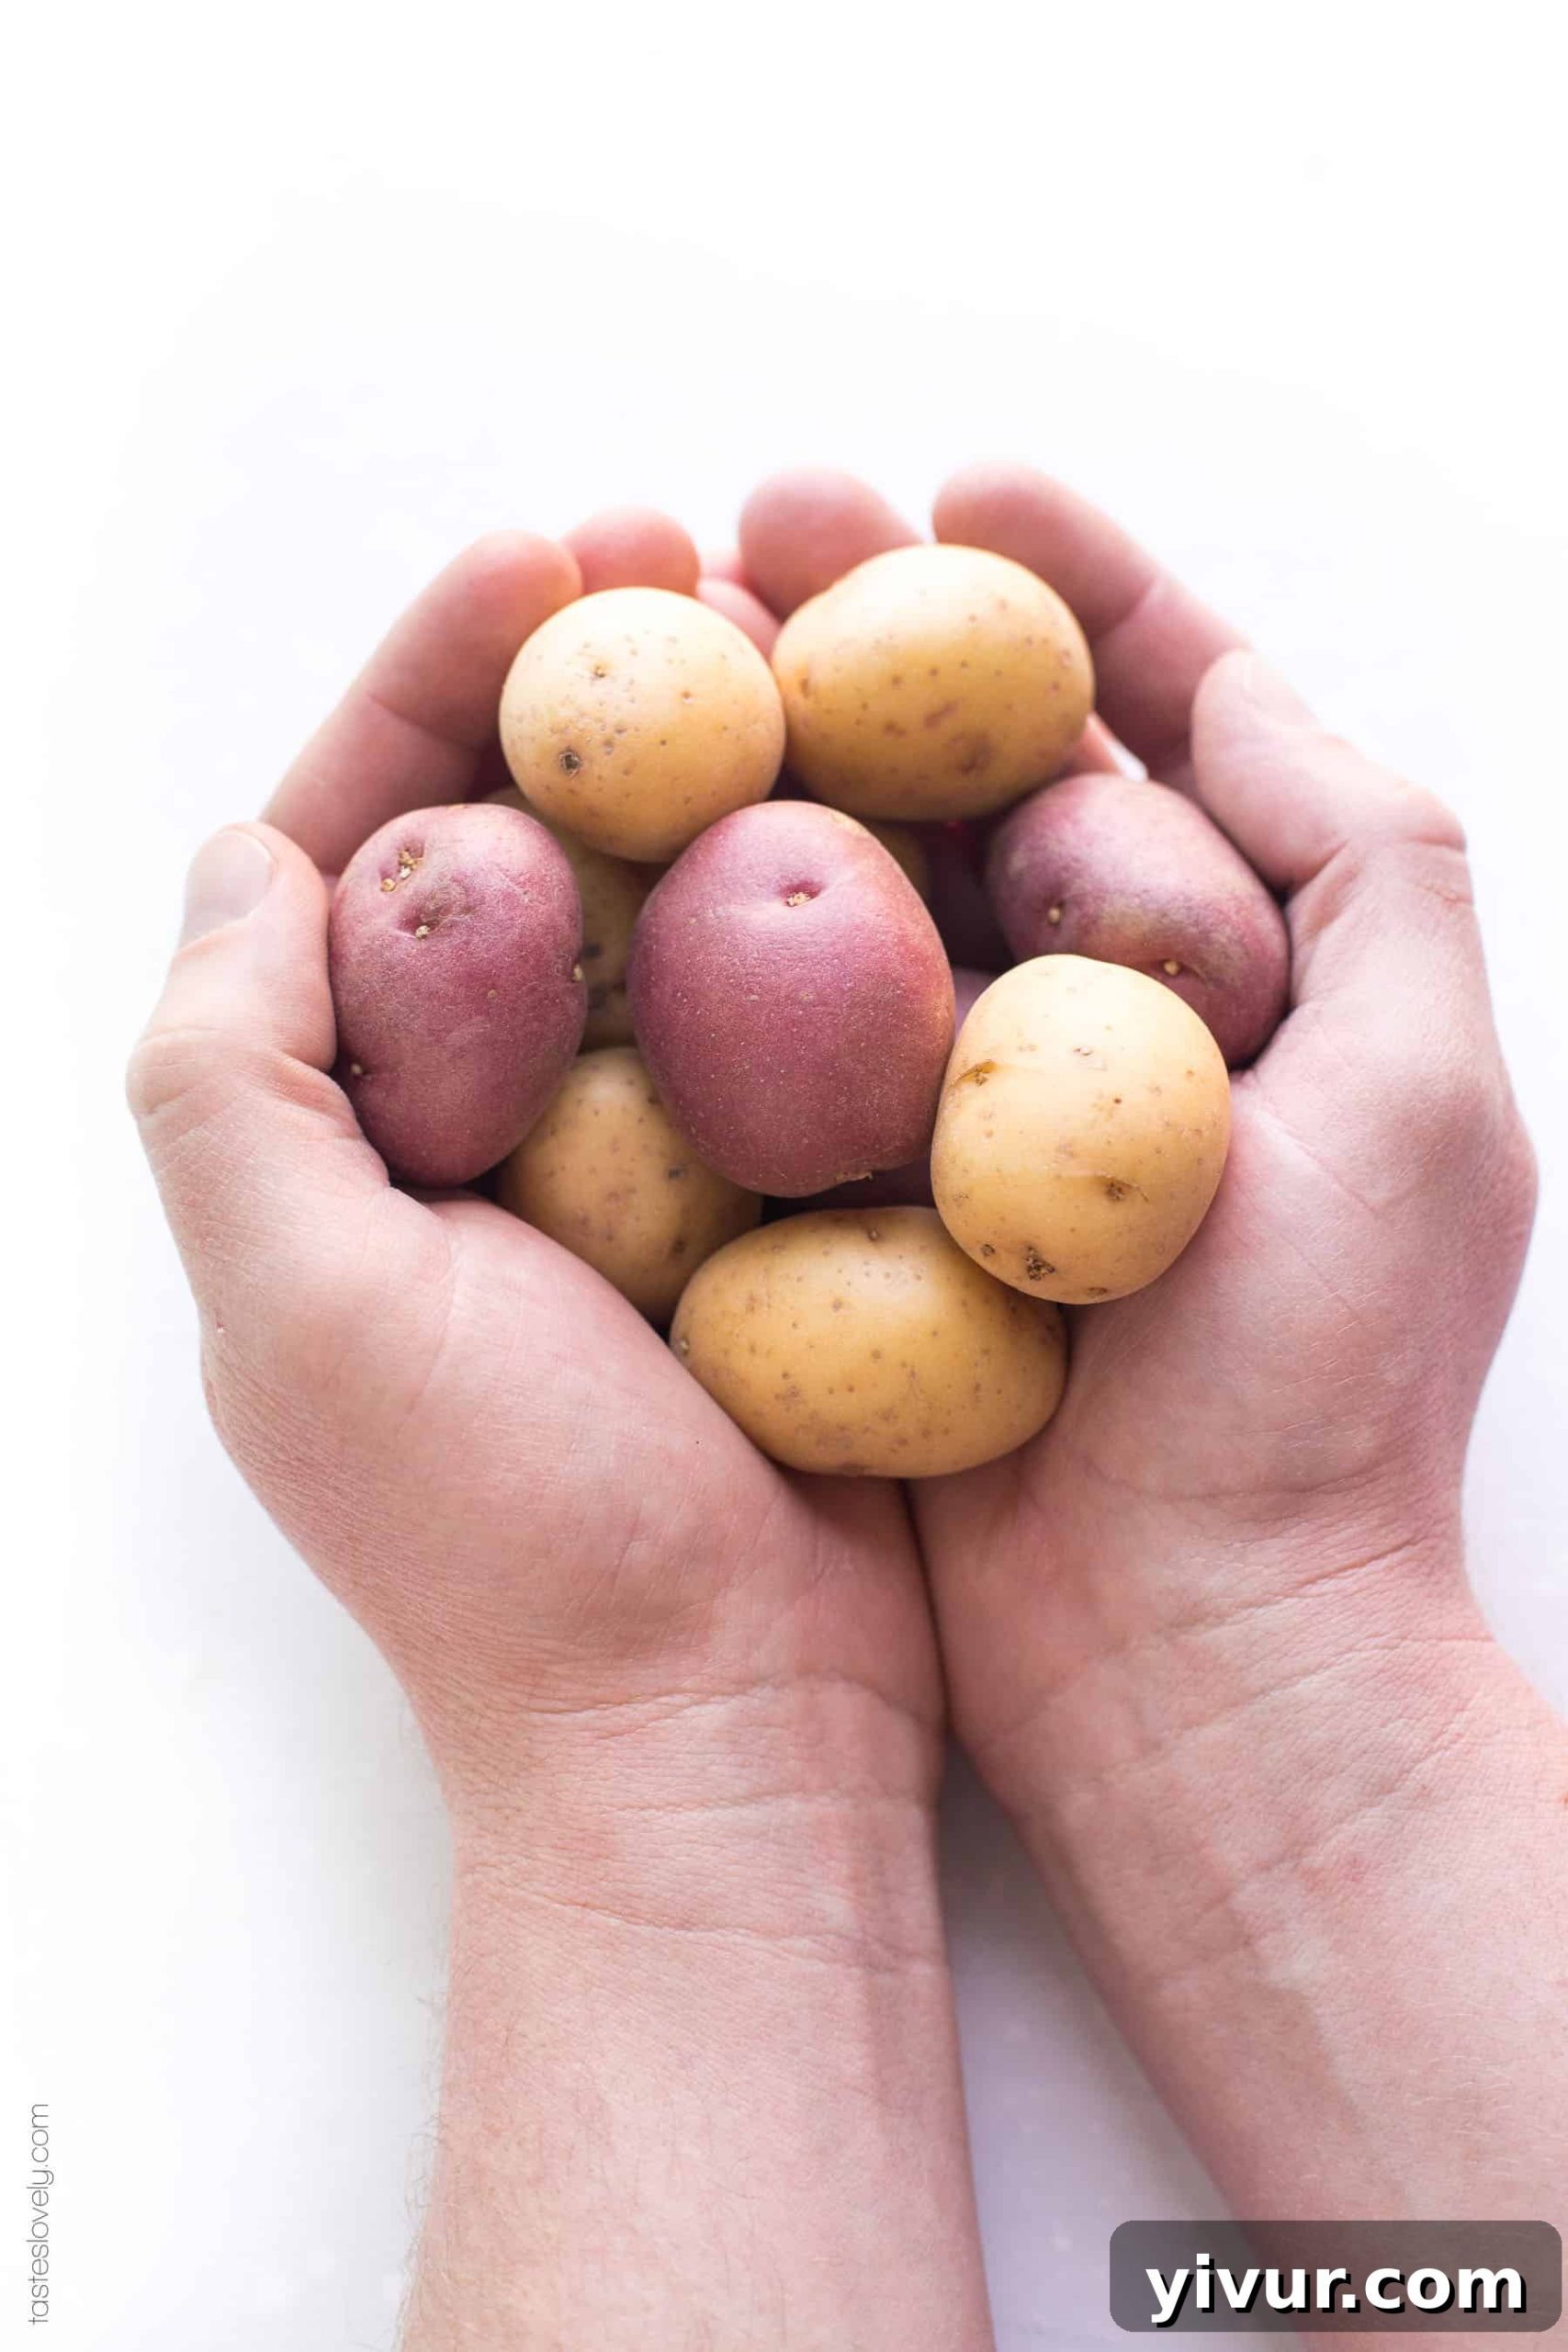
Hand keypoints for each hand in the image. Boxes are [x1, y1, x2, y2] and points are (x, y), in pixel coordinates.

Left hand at [129, 514, 990, 2349]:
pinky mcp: (798, 1197)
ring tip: (816, 619)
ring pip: (687, 903)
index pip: (361, 844)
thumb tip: (244, 849)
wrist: (729, 1736)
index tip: (533, 556)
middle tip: (695, 540)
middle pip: (533, 839)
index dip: (430, 683)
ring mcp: (656, 1156)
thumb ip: (232, 1073)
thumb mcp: (305, 1307)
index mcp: (354, 1125)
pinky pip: (818, 1009)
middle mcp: (494, 1120)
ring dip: (741, 754)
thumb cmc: (510, 1547)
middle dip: (599, 677)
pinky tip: (912, 793)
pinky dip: (854, 898)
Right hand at [740, 466, 1565, 2242]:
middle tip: (749, 514)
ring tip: (655, 624)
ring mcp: (950, 1113)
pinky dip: (695, 939)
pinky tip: (613, 837)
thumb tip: (1222, 667)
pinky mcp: (841, 1208)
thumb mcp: (1422, 1080)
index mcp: (1232, 964)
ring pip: (848, 889)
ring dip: (759, 754)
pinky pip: (761, 1046)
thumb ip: (1358, 849)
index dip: (1060, 583)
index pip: (1148, 722)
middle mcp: (1081, 1020)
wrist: (1191, 1659)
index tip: (957, 475)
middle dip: (865, 631)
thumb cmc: (1321, 1385)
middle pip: (966, 777)